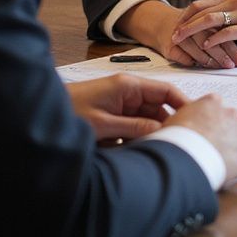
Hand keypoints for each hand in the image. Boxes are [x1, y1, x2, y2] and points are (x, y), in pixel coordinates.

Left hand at [66, 74, 189, 142]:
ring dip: (148, 133)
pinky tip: (133, 150)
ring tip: (154, 149)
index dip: (183, 103)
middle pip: (157, 107)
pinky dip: (134, 138)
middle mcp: (127, 92)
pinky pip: (131, 126)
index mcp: (128, 86)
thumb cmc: (68, 112)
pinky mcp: (111, 115)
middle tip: (175, 143)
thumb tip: (161, 131)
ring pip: (145, 119)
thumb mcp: (103, 124)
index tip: (196, 118)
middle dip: (165, 124)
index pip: (165, 91)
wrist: (40, 114)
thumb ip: (134, 127)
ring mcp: (119, 104)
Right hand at [119, 0, 236, 69]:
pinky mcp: (169, 46)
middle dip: (224, 53)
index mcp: (205, 16)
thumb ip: (224, 29)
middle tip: (234, 65)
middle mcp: (193, 25)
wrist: (164, 24)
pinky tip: (200, 66)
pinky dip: (192, 61)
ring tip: (222, 66)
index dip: (233, 45)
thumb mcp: (208, 24)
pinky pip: (182, 55)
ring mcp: (180, 35)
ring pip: (197, 45)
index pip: (221, 29)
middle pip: (210, 37)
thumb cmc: (192, 27)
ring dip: (210, 58)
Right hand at [165, 93, 236, 182]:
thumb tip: (187, 121)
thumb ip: (189, 114)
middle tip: (207, 146)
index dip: (207, 119)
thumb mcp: (176, 117)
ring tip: (211, 161)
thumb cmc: (175, 138)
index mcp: (212, 102)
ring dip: (228, 148)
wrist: (184, 158)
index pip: (214, 105)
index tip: (201, 129)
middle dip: (221, 131)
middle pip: (230, 121)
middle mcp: (230, 115)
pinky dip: (232, 167)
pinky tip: (218, 171)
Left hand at [172, 0, 236, 57]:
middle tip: (173, 36)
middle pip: (201, 10)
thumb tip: (202, 24)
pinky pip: (225, 33)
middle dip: (184, 24)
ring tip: (181, 41)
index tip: (175, 27)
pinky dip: (212, 40)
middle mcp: (235, 1)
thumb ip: (225, 14)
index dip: (185, 16)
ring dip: (191, 31)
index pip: (200, 3)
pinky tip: (204, 47)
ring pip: (209, 20)